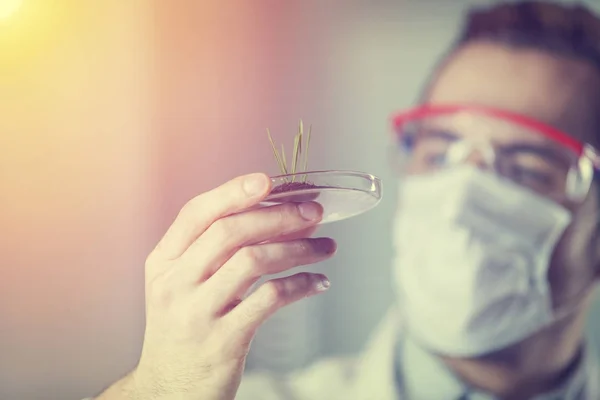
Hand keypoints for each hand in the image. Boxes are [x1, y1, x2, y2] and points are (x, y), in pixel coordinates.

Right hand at [132, 173, 335, 399]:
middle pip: (230, 232)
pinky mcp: (223, 340)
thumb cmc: (185, 328)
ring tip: (326, 247)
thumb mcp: (182, 286)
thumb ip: (215, 252)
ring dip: (298, 249)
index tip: (268, 180)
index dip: (232, 192)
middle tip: (314, 213)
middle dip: (278, 216)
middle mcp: (174, 284)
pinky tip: (319, 281)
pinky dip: (301, 284)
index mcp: (163, 262)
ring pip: (253, 261)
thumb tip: (280, 215)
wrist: (170, 390)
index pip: (196, 213)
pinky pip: (270, 299)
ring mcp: (197, 313)